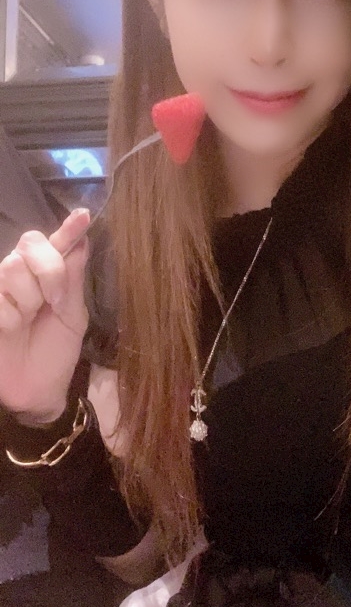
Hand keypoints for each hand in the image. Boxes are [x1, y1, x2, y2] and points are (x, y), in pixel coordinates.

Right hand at [0, 209, 90, 420]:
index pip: (57, 243)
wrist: (37, 391)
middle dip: (49, 272)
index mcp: (48, 273)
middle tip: (54, 302)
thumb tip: (83, 241)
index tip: (83, 216)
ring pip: (11, 268)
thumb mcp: (73, 317)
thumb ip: (73, 279)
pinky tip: (12, 330)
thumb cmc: (55, 352)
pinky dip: (11, 317)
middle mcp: (20, 274)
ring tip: (28, 321)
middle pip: (29, 245)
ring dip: (28, 299)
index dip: (68, 228)